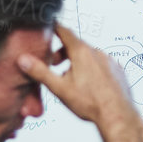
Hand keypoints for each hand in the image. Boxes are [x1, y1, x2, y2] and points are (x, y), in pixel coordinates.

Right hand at [16, 23, 142, 141]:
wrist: (117, 115)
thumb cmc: (91, 103)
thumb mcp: (59, 88)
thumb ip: (40, 72)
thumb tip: (24, 60)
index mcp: (82, 52)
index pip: (65, 31)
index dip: (54, 28)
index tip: (49, 26)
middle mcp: (98, 53)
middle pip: (76, 45)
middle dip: (63, 52)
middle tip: (55, 65)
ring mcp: (110, 61)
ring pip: (89, 56)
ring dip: (78, 62)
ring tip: (71, 79)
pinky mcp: (118, 71)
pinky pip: (102, 64)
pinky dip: (92, 69)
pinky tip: (89, 85)